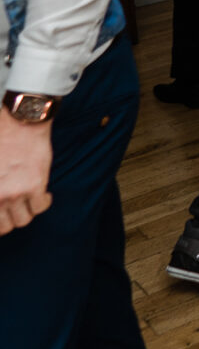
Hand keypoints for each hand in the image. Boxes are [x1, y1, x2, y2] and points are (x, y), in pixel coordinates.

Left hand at [0, 113, 52, 232]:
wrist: (19, 122)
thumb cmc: (0, 139)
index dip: (0, 222)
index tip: (4, 215)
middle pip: (5, 226)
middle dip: (9, 221)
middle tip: (14, 211)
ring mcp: (14, 193)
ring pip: (24, 219)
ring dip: (27, 212)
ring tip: (29, 201)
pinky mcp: (34, 186)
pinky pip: (40, 207)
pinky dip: (43, 203)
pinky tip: (44, 194)